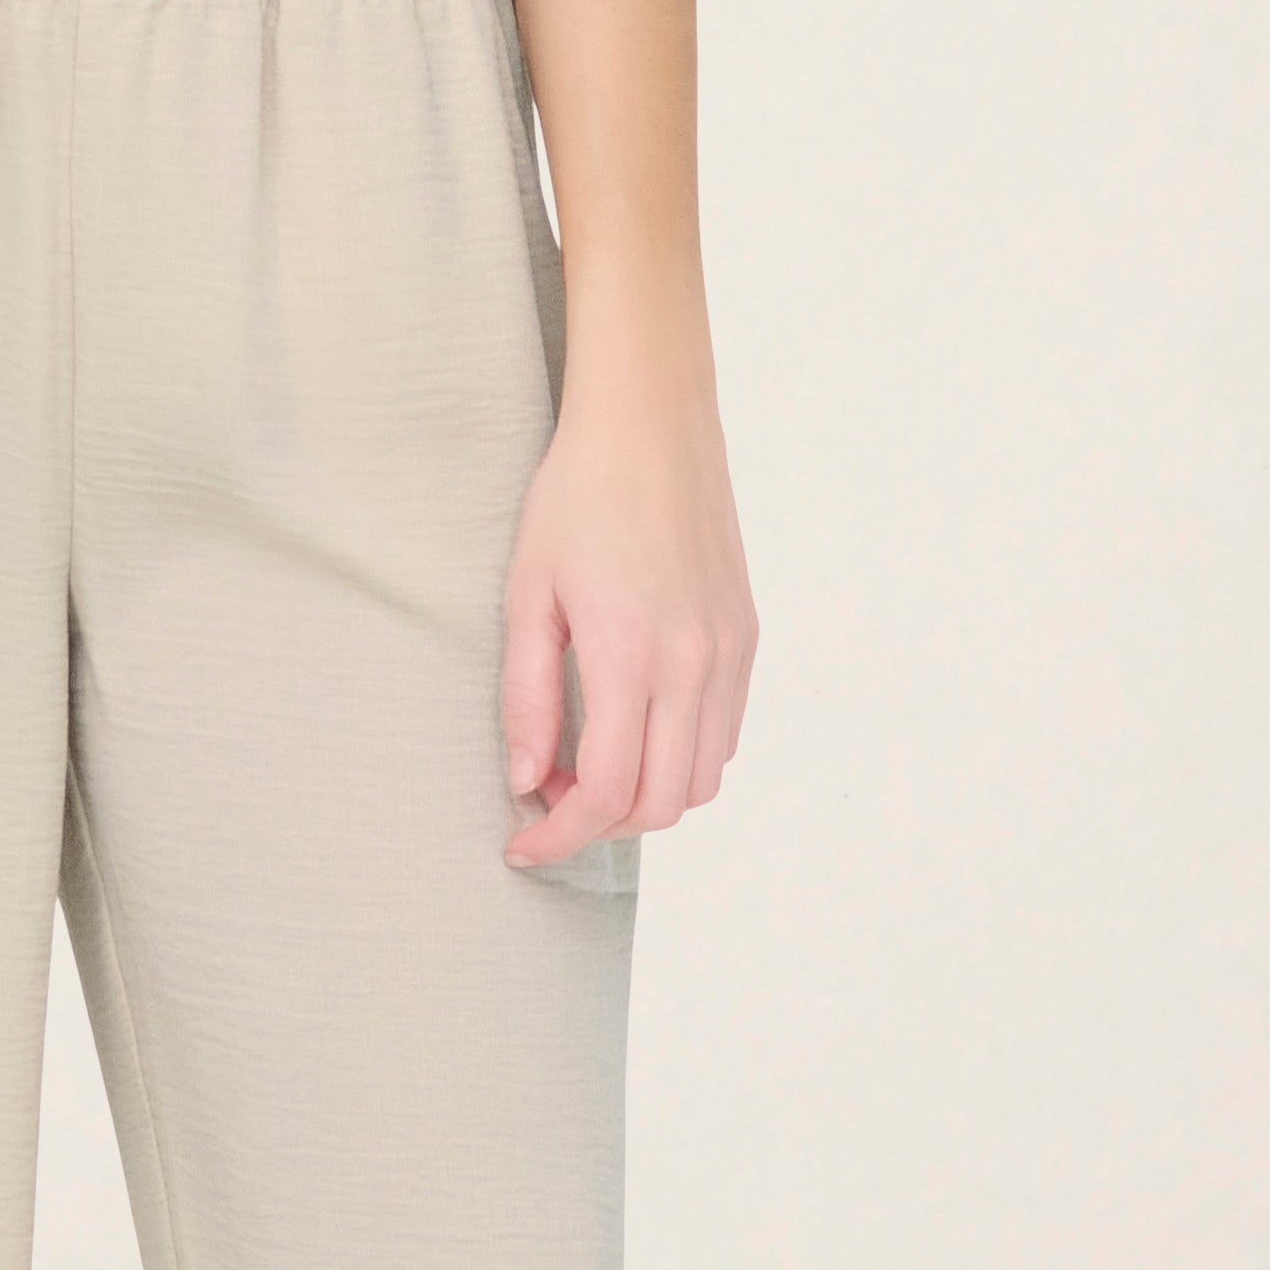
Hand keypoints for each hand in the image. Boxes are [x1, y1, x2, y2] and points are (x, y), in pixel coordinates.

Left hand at [500, 353, 757, 870]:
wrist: (652, 424)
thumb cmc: (576, 498)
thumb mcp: (527, 594)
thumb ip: (526, 697)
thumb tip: (525, 780)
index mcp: (632, 655)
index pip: (607, 791)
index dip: (561, 836)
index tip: (522, 846)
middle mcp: (695, 664)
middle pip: (660, 803)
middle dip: (600, 822)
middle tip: (547, 792)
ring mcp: (729, 653)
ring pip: (701, 779)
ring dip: (644, 794)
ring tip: (587, 756)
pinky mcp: (746, 637)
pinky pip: (724, 734)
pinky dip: (679, 755)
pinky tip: (632, 723)